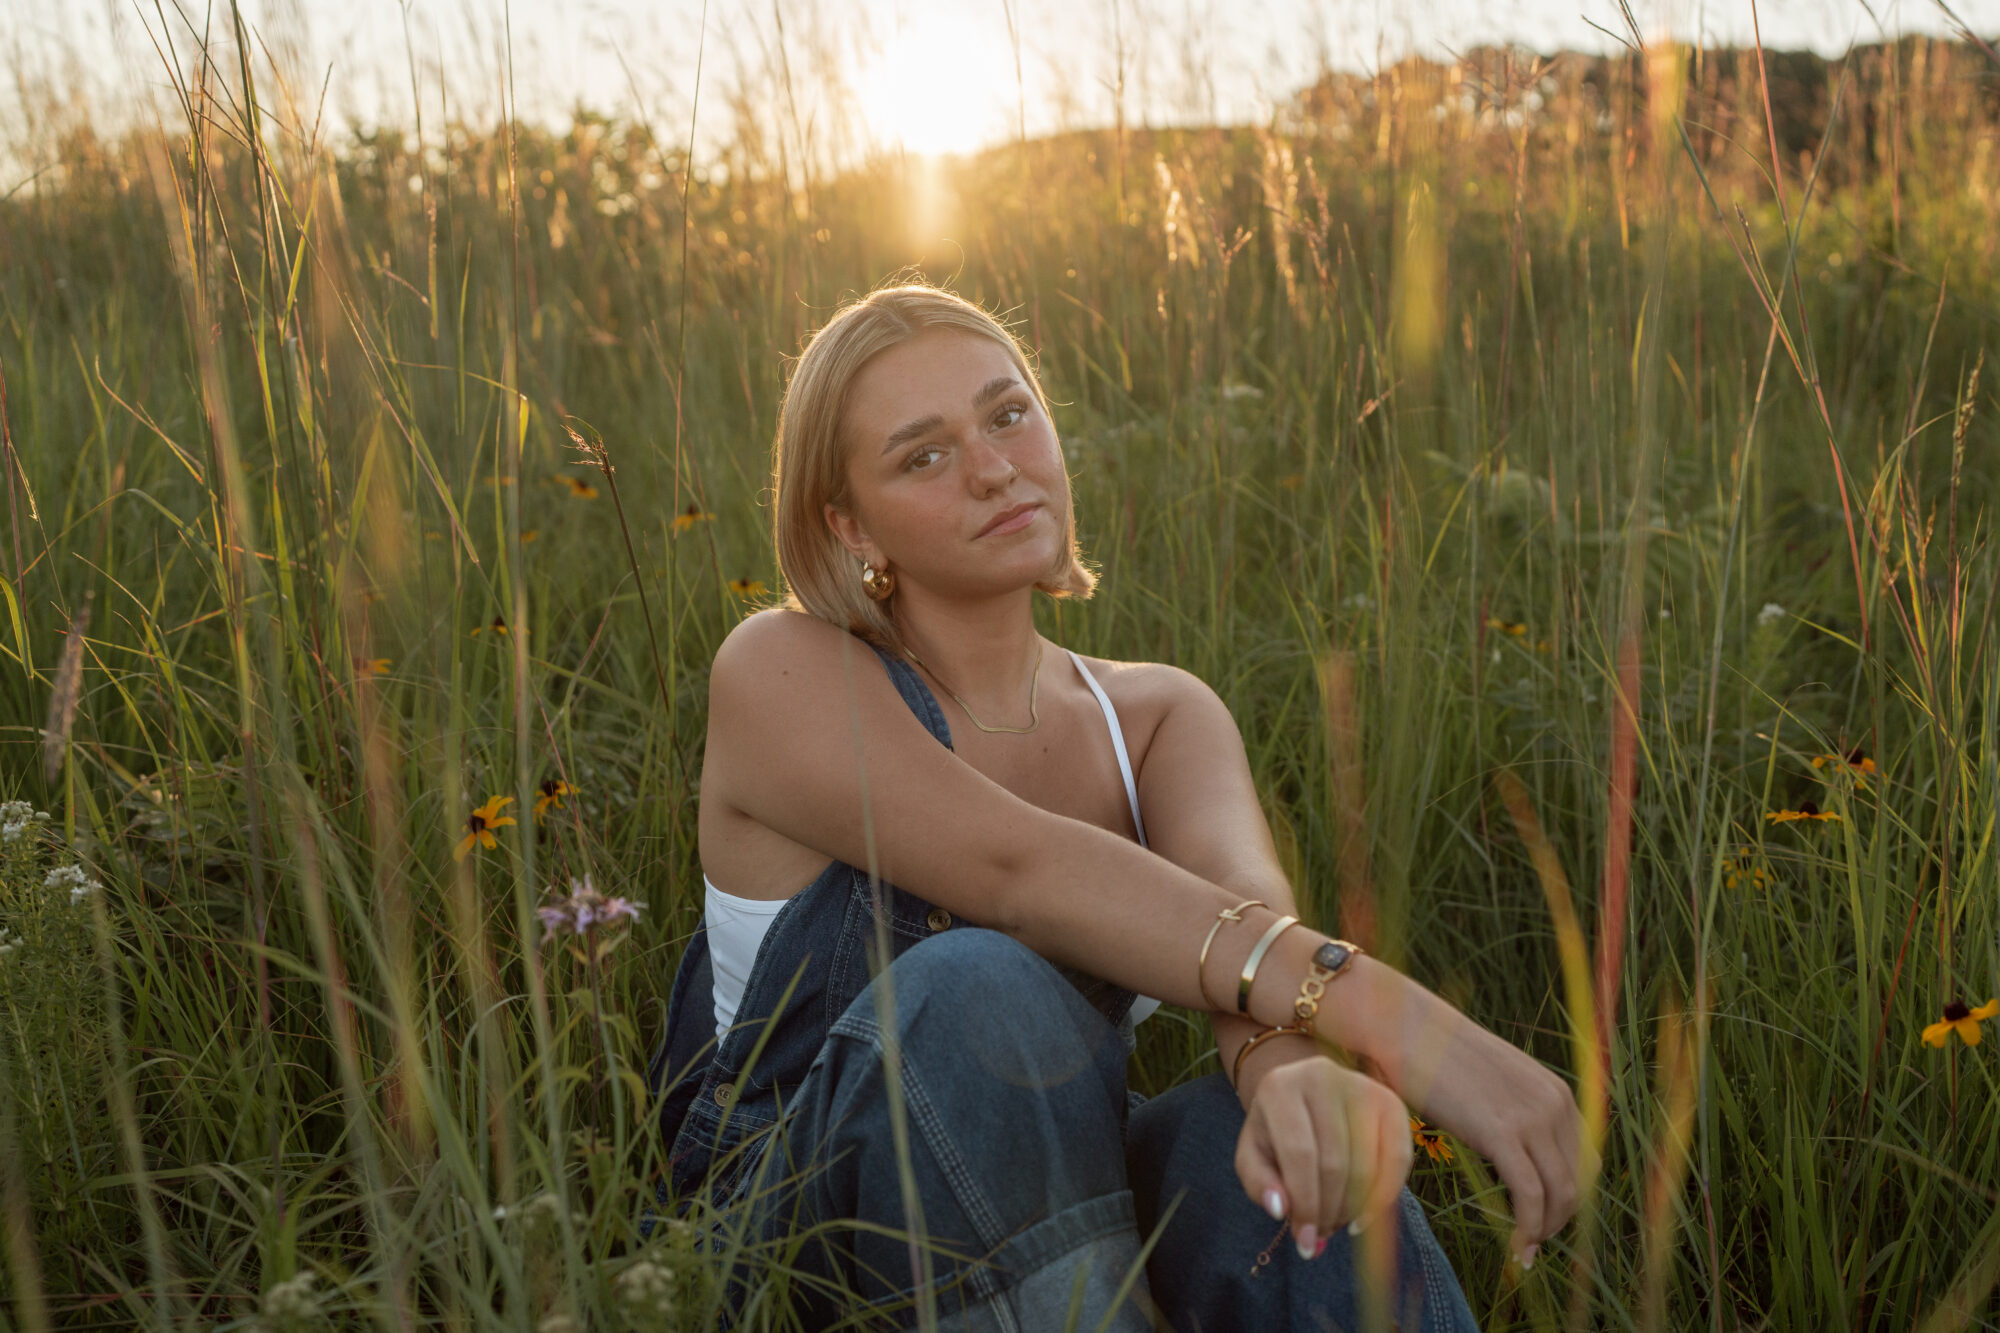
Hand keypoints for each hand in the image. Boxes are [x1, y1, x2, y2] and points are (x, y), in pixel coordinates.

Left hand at [1233, 1054, 1412, 1258]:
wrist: (1302, 1093)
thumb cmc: (1275, 1131)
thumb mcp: (1253, 1155)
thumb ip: (1258, 1183)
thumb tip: (1280, 1209)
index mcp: (1279, 1086)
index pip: (1299, 1153)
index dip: (1305, 1203)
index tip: (1305, 1242)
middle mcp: (1322, 1075)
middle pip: (1335, 1161)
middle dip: (1329, 1210)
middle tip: (1321, 1235)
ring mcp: (1360, 1085)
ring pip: (1367, 1163)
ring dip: (1353, 1208)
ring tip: (1336, 1224)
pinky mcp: (1390, 1101)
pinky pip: (1398, 1157)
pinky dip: (1385, 1195)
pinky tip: (1365, 1216)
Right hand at [1361, 971, 1589, 1268]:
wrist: (1407, 1028)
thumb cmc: (1437, 1056)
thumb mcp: (1492, 1083)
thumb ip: (1513, 1113)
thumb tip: (1512, 1153)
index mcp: (1556, 1093)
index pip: (1584, 1162)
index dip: (1568, 1199)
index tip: (1544, 1219)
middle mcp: (1554, 1104)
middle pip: (1577, 1183)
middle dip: (1558, 1220)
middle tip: (1531, 1242)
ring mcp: (1531, 1117)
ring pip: (1559, 1195)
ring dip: (1544, 1230)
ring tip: (1523, 1249)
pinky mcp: (1501, 1132)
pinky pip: (1529, 1195)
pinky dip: (1527, 1229)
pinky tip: (1516, 1249)